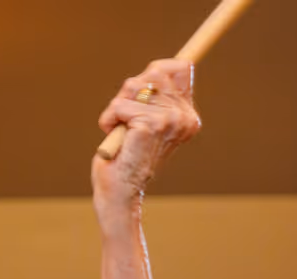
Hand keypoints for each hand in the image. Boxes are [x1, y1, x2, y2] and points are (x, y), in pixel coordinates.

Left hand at [92, 59, 202, 213]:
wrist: (120, 192)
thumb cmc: (127, 157)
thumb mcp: (143, 119)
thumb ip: (152, 96)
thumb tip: (152, 70)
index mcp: (187, 115)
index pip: (180, 67)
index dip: (154, 72)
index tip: (139, 96)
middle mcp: (184, 116)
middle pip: (154, 71)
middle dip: (130, 91)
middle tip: (125, 119)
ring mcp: (170, 119)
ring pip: (134, 86)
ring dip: (117, 107)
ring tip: (121, 130)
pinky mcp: (151, 125)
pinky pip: (119, 105)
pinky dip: (109, 119)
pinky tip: (116, 138)